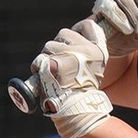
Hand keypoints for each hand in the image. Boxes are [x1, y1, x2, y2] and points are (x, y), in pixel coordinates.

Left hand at [33, 18, 112, 137]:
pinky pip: (42, 58)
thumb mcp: (90, 70)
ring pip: (49, 45)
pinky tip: (44, 75)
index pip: (89, 26)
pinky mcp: (59, 64)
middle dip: (55, 47)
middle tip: (57, 65)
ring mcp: (74, 56)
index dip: (77, 29)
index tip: (70, 43)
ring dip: (45, 58)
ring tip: (50, 74)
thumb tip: (65, 43)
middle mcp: (89, 50)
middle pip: (63, 33)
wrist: (78, 112)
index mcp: (100, 51)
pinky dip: (38, 66)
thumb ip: (82, 54)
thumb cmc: (80, 94)